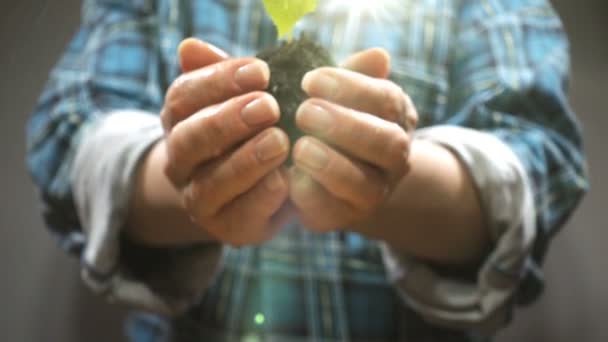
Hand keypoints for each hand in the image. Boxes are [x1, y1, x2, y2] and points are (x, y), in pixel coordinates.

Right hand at [160, 38, 290, 245]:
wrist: (254, 190)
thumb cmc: (252, 131)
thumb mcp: (243, 99)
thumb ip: (226, 76)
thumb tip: (190, 47)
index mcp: (180, 120)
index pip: (184, 96)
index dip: (218, 80)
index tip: (261, 71)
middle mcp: (181, 162)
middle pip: (190, 139)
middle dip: (228, 121)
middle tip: (268, 106)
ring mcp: (199, 199)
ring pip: (210, 183)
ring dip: (246, 161)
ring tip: (280, 142)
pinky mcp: (226, 229)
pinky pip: (239, 216)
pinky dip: (262, 197)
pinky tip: (286, 179)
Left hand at [289, 48, 418, 231]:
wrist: (338, 176)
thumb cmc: (337, 121)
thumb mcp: (346, 94)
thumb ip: (356, 76)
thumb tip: (378, 57)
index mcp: (396, 118)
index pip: (386, 100)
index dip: (351, 87)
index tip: (310, 80)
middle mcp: (394, 158)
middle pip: (387, 143)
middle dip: (346, 126)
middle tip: (304, 111)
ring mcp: (374, 192)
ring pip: (365, 184)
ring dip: (331, 164)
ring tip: (300, 147)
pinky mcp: (344, 217)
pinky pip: (333, 211)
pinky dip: (311, 194)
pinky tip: (289, 176)